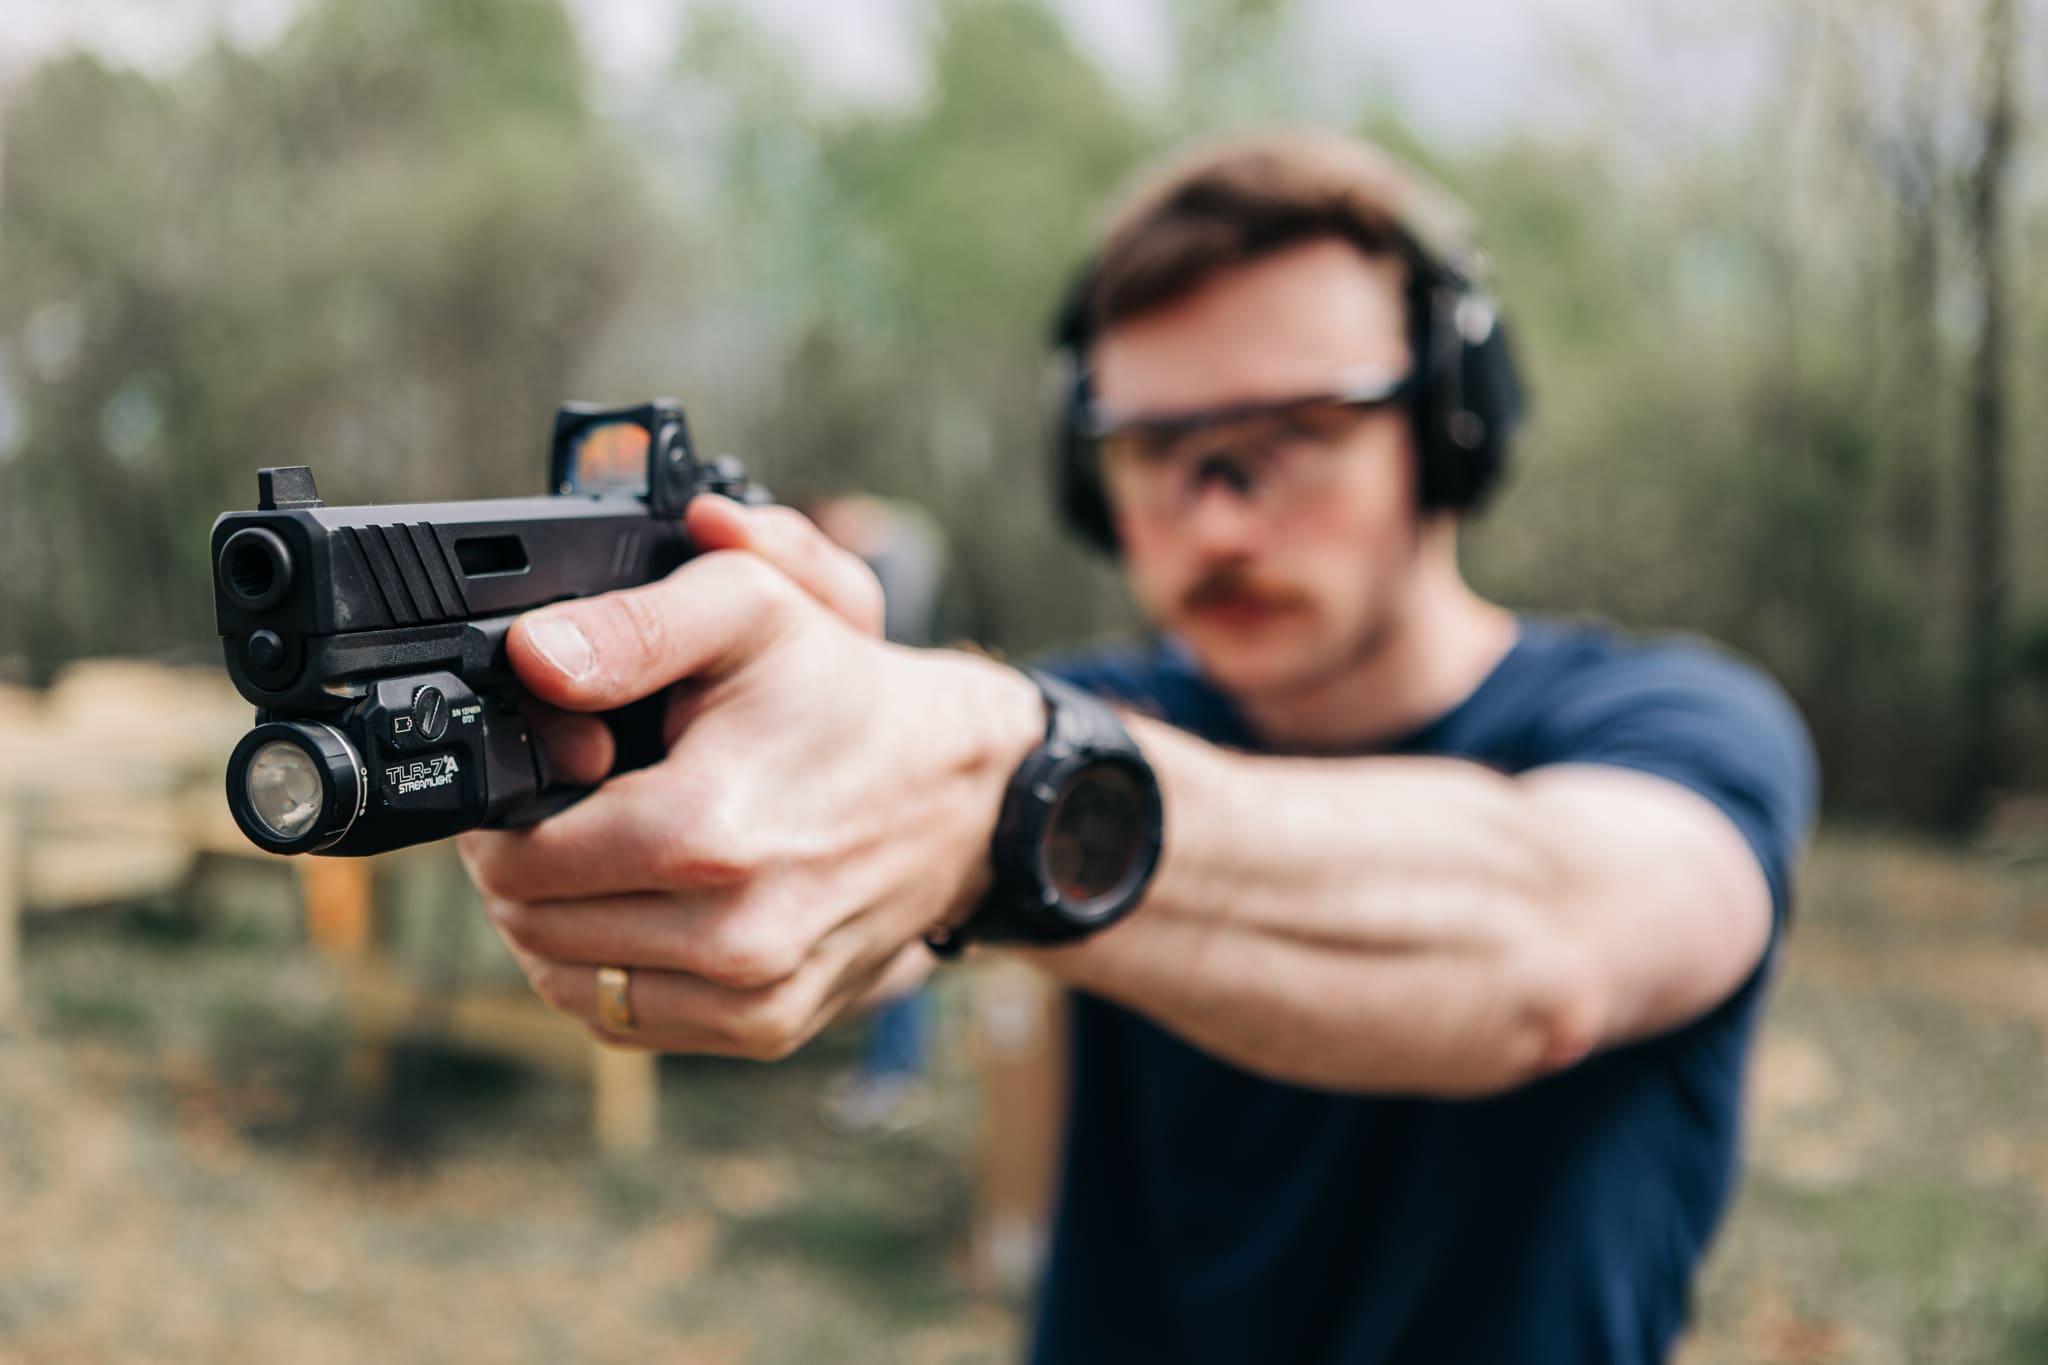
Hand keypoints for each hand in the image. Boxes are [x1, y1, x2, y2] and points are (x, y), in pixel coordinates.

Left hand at [459, 499, 1040, 1056]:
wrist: (963, 789)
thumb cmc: (846, 694)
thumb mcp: (747, 611)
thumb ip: (629, 626)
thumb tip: (532, 657)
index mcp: (707, 833)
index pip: (516, 862)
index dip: (505, 812)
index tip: (549, 773)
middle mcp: (732, 938)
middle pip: (531, 927)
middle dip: (525, 864)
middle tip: (570, 805)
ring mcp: (753, 998)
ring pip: (567, 984)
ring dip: (558, 923)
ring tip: (601, 852)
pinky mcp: (768, 1031)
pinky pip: (627, 1021)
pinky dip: (609, 969)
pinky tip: (640, 904)